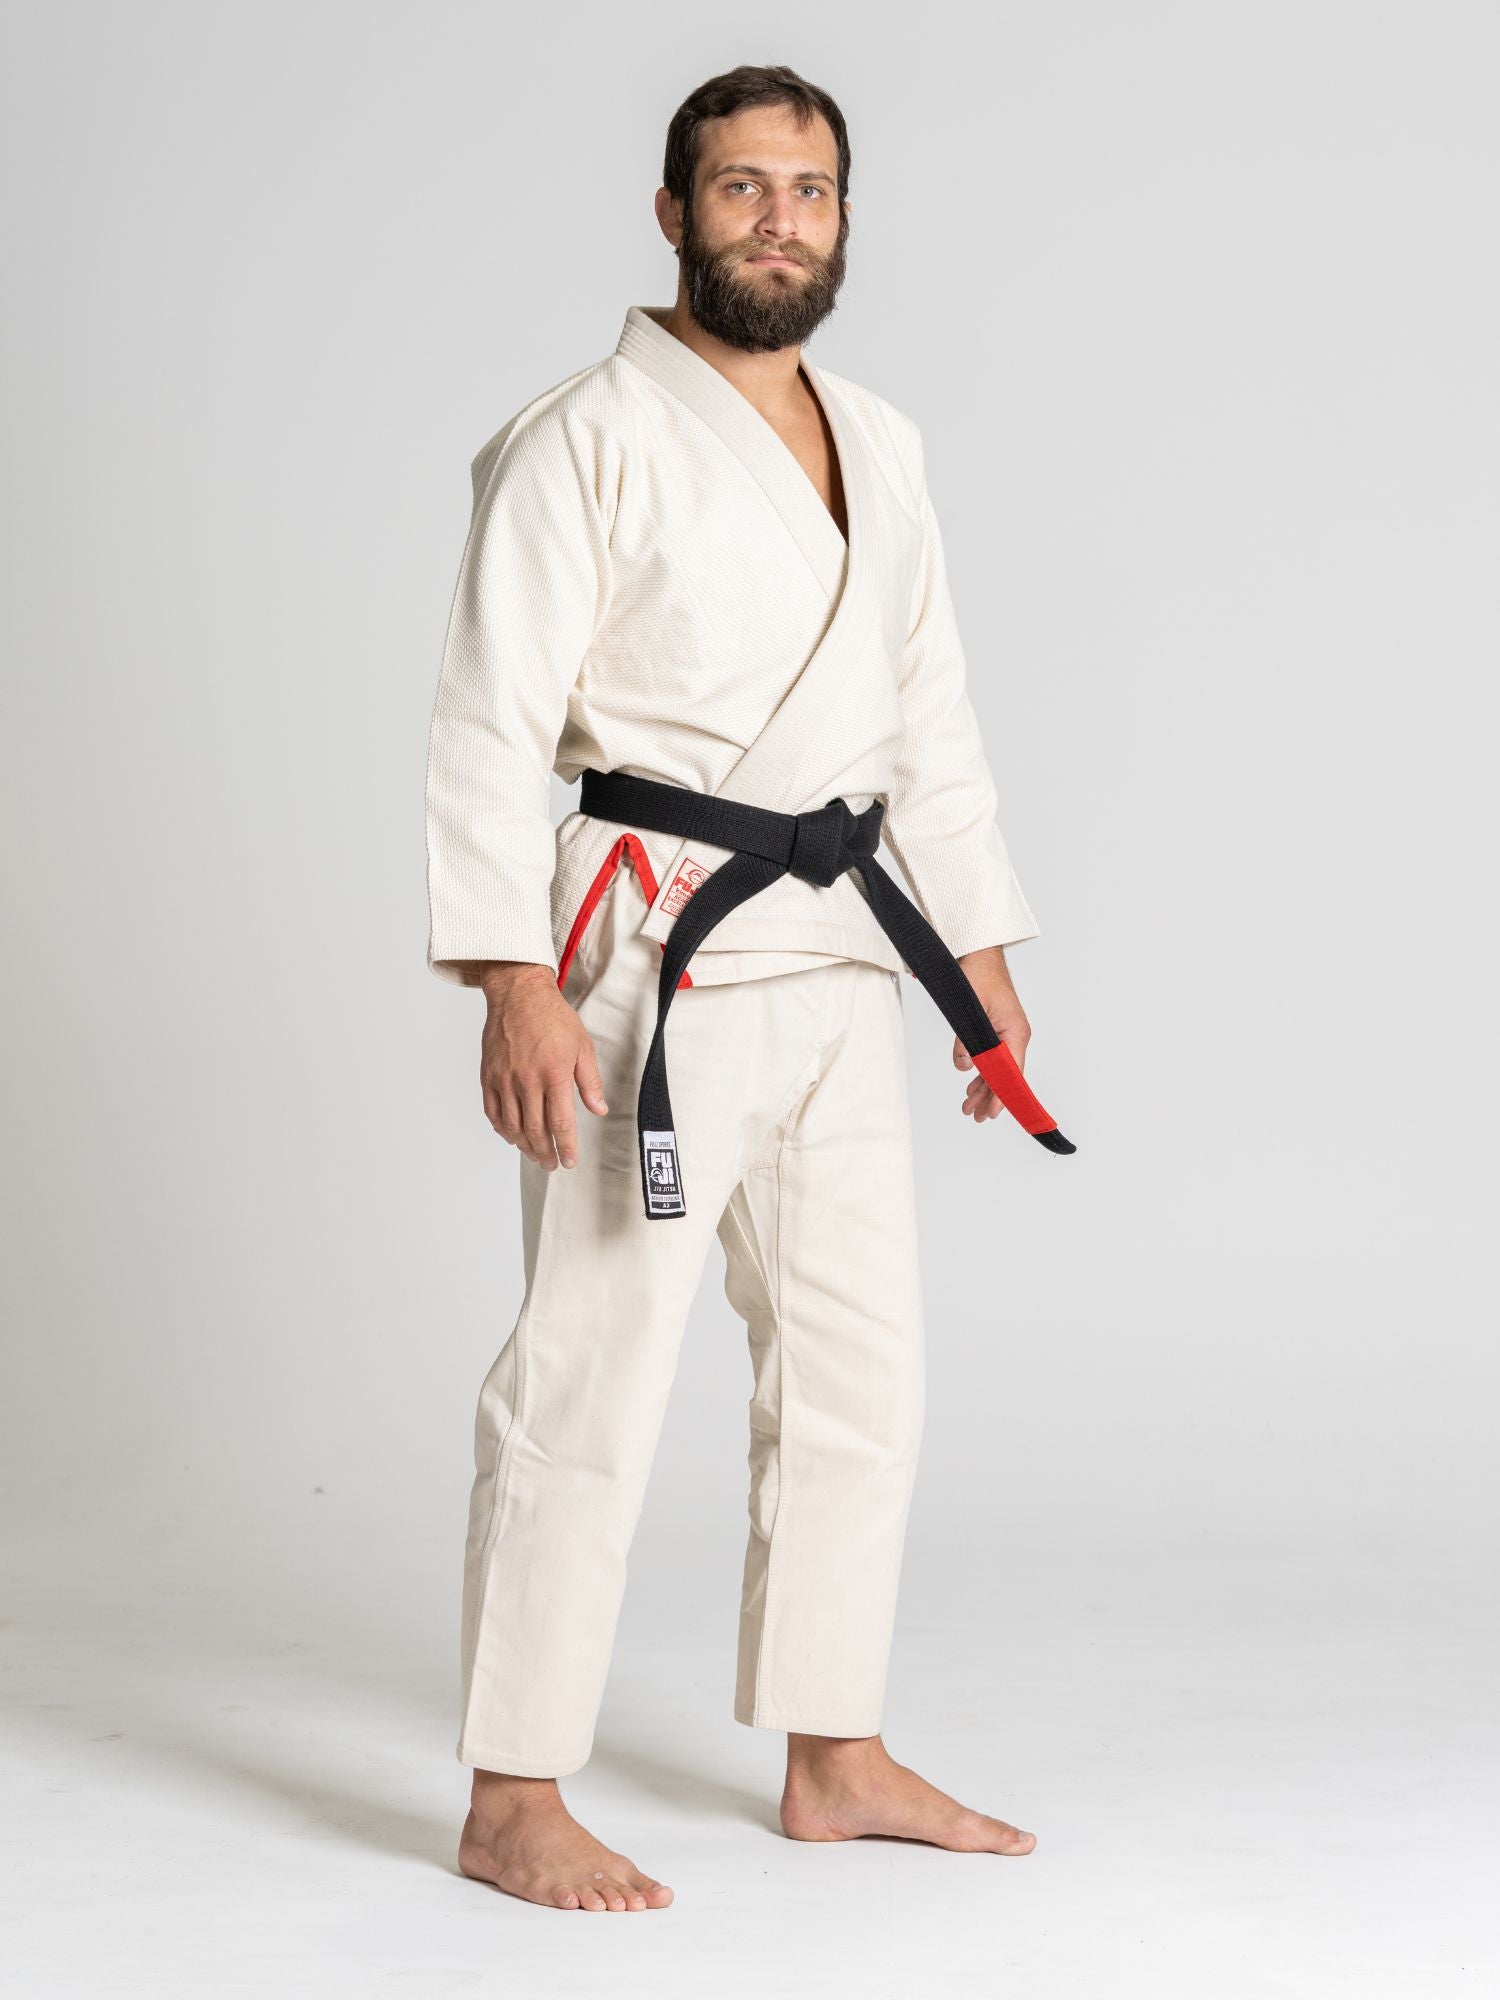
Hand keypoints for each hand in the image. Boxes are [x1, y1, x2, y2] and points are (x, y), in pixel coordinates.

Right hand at [475, 963, 608, 1168]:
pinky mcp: (488, 1076)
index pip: (561, 1122)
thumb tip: (598, 1110)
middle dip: (546, 1153)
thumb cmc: (552, 1017)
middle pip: (535, 1130)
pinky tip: (512, 1136)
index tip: (570, 1161)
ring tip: (535, 1154)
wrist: (518, 994)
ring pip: (512, 1126)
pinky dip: (502, 1129)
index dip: (566, 1146)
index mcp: (554, 1073)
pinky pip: (493, 1112)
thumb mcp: (582, 1046)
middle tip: (553, 1163)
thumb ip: (590, 1082)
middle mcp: (527, 1080)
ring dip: (525, 1146)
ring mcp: (504, 1079)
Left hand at [953, 946, 1030, 1122]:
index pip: (1011, 1072)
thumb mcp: (970, 1007)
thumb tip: (966, 1066)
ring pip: (996, 1069)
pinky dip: (981, 1072)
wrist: (978, 952)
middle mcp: (1014, 1035)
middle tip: (974, 1116)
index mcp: (1015, 1031)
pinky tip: (972, 1085)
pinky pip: (990, 1057)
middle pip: (1004, 1075)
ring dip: (983, 1088)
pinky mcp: (994, 1029)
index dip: (1001, 1094)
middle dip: (989, 1097)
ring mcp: (1005, 1033)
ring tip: (969, 1107)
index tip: (992, 1112)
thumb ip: (966, 1039)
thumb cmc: (978, 972)